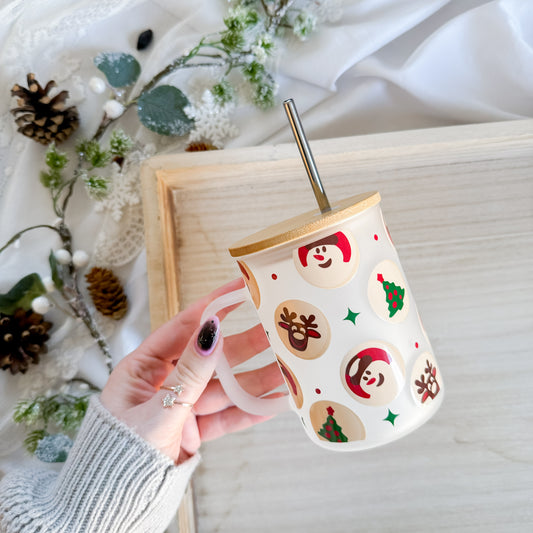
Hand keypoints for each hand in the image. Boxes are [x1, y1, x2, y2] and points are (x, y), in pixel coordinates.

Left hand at [100, 278, 283, 463]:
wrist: (113, 504)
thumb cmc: (120, 453)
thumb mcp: (158, 409)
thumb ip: (190, 373)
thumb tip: (211, 331)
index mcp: (143, 368)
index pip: (183, 327)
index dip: (213, 306)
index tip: (238, 288)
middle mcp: (164, 382)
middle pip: (211, 358)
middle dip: (245, 345)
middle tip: (275, 329)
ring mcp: (180, 406)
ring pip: (223, 389)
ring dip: (254, 381)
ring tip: (286, 370)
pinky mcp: (192, 430)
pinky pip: (223, 417)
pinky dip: (247, 412)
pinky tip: (273, 403)